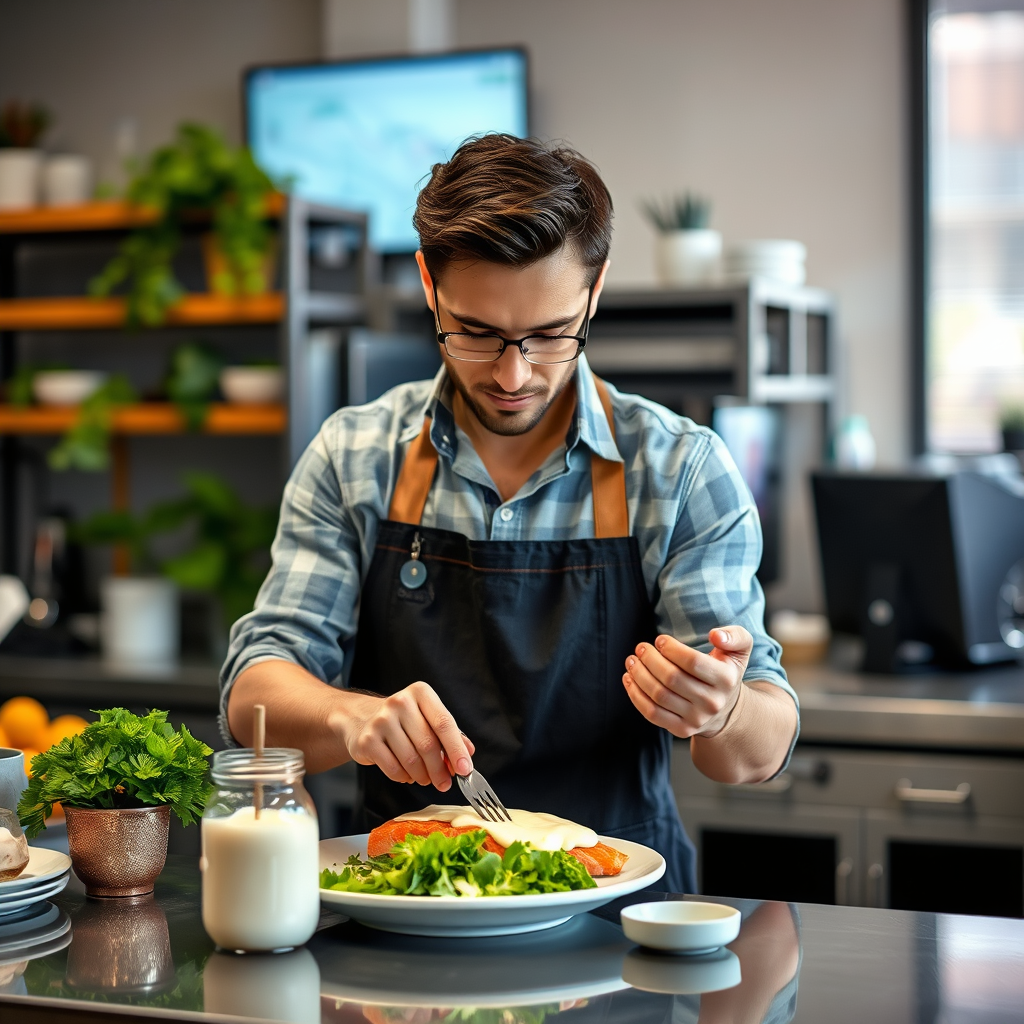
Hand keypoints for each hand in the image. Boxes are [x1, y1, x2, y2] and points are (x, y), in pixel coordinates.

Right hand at [334, 681, 474, 791]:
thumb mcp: (427, 718)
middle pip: (428, 744)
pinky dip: (405, 778)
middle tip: (445, 783)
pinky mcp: (367, 740)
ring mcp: (381, 721)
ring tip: (425, 778)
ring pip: (411, 760)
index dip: (456, 749)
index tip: (465, 769)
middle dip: (439, 770)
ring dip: (423, 776)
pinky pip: (393, 769)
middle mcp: (400, 702)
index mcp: (420, 693)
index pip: (444, 723)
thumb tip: (468, 753)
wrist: (360, 718)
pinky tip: (407, 775)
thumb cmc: (403, 720)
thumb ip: (450, 734)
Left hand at [622, 627, 752, 738]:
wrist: (725, 710)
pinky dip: (635, 695)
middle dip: (650, 659)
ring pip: (659, 695)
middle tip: (641, 648)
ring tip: (632, 661)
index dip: (671, 649)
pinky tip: (629, 678)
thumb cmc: (725, 672)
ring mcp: (696, 719)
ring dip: (639, 675)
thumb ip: (735, 636)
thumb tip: (716, 635)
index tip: (660, 640)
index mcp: (726, 679)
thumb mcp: (739, 651)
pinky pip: (652, 713)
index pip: (693, 662)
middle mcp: (712, 702)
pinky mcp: (681, 730)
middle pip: (672, 678)